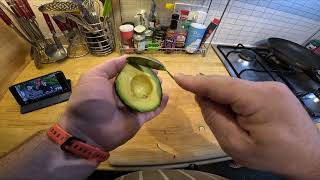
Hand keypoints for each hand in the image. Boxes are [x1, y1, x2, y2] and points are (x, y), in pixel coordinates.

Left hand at [59, 56, 168, 150]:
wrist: (88, 131)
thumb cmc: (90, 101)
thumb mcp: (94, 77)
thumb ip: (110, 66)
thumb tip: (127, 58)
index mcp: (109, 84)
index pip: (125, 72)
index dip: (136, 66)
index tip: (147, 61)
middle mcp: (120, 95)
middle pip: (137, 83)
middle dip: (148, 77)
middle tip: (158, 71)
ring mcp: (130, 108)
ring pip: (146, 96)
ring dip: (155, 89)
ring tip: (163, 81)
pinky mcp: (137, 119)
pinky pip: (151, 111)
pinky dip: (159, 105)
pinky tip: (167, 96)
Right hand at [175, 74, 319, 178]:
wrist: (311, 157)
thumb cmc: (274, 156)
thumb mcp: (238, 146)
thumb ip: (216, 120)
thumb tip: (202, 98)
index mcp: (259, 99)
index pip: (220, 85)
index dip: (197, 81)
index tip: (176, 77)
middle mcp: (266, 86)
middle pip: (228, 85)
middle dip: (210, 93)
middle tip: (201, 108)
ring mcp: (273, 86)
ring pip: (236, 88)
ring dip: (223, 99)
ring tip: (227, 121)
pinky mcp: (275, 91)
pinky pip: (246, 91)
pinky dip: (234, 100)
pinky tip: (237, 116)